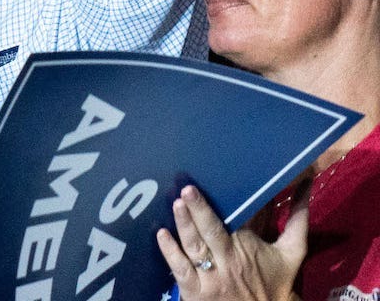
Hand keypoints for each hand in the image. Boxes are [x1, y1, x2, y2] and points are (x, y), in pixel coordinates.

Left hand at [159, 185, 305, 300]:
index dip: (227, 200)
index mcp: (248, 246)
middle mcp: (228, 259)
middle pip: (212, 231)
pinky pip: (179, 269)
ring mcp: (210, 276)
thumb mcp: (292, 252)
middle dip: (200, 210)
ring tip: (176, 204)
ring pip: (194, 247)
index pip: (237, 218)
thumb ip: (299, 219)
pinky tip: (161, 234)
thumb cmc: (276, 281)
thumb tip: (307, 183)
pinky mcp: (194, 291)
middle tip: (187, 189)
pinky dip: (169, 252)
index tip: (215, 178)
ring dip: (184, 225)